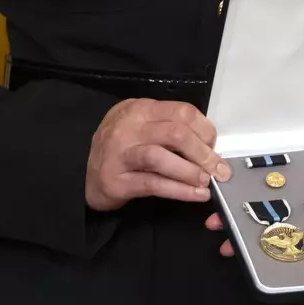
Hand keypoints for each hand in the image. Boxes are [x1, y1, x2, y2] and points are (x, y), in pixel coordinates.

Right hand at [85, 98, 231, 211]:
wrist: (84, 174)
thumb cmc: (119, 149)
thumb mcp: (142, 127)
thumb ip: (169, 130)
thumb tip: (208, 146)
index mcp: (140, 109)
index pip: (181, 111)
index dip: (205, 129)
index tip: (214, 145)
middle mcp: (129, 128)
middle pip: (176, 133)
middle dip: (203, 153)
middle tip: (218, 169)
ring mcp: (120, 154)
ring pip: (162, 157)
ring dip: (190, 171)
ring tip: (206, 182)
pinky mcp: (117, 180)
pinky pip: (153, 184)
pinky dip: (179, 190)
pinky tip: (195, 195)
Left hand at [205, 131, 303, 256]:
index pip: (298, 234)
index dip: (279, 247)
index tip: (261, 257)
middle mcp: (299, 202)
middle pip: (271, 223)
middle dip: (248, 235)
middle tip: (228, 245)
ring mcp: (286, 186)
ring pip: (258, 204)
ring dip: (237, 213)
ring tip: (217, 221)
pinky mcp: (277, 168)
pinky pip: (257, 178)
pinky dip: (241, 186)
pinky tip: (225, 194)